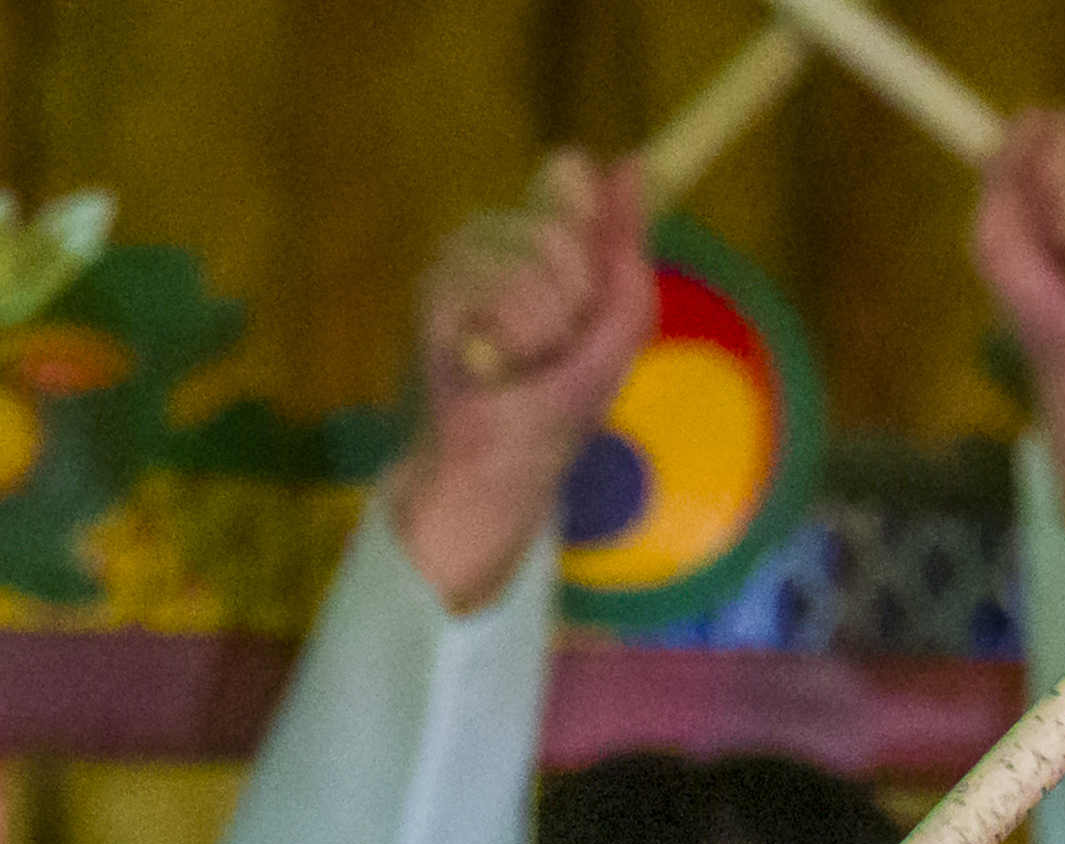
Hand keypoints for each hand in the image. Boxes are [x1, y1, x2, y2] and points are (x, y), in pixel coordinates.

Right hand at [379, 154, 654, 614]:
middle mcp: (505, 233)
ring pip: (525, 262)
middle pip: (558, 230)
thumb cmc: (560, 401)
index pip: (567, 174)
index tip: (592, 278)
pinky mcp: (434, 287)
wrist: (502, 459)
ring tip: (523, 358)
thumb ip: (629, 253)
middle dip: (576, 302)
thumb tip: (629, 162)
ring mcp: (465, 256)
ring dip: (542, 328)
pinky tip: (491, 359)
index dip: (589, 216)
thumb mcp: (620, 330)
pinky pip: (487, 287)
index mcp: (550, 235)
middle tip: (556, 346)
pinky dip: (506, 337)